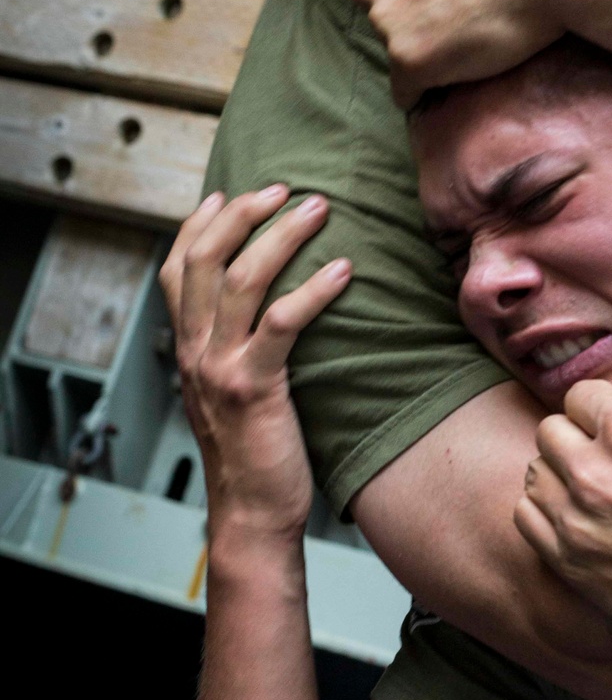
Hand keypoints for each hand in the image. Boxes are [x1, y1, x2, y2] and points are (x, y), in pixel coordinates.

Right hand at [159, 189, 350, 540]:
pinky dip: (313, 290)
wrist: (252, 511)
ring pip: (242, 280)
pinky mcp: (255, 388)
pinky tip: (344, 271)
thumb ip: (233, 346)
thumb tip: (261, 306)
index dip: (199, 225)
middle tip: (284, 188)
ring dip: (282, 236)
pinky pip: (281, 324)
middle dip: (244, 214)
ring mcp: (221, 368)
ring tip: (319, 209)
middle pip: (206, 259)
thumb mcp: (229, 389)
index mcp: (186, 347)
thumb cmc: (254, 450)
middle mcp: (195, 351)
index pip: (177, 268)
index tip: (229, 193)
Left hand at [353, 0, 567, 107]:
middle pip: (382, 24)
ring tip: (465, 45)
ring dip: (424, 58)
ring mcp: (386, 24)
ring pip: (396, 57)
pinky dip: (427, 93)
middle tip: (457, 25)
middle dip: (411, 28)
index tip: (440, 1)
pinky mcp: (407, 61)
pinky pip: (407, 94)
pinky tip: (457, 78)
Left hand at [514, 367, 611, 657]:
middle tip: (611, 455)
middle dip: (578, 434)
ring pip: (535, 473)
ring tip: (595, 485)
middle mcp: (592, 474)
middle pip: (550, 431)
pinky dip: (545, 510)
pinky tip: (577, 514)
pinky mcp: (572, 564)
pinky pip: (527, 519)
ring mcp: (577, 523)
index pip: (580, 396)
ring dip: (559, 472)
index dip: (606, 405)